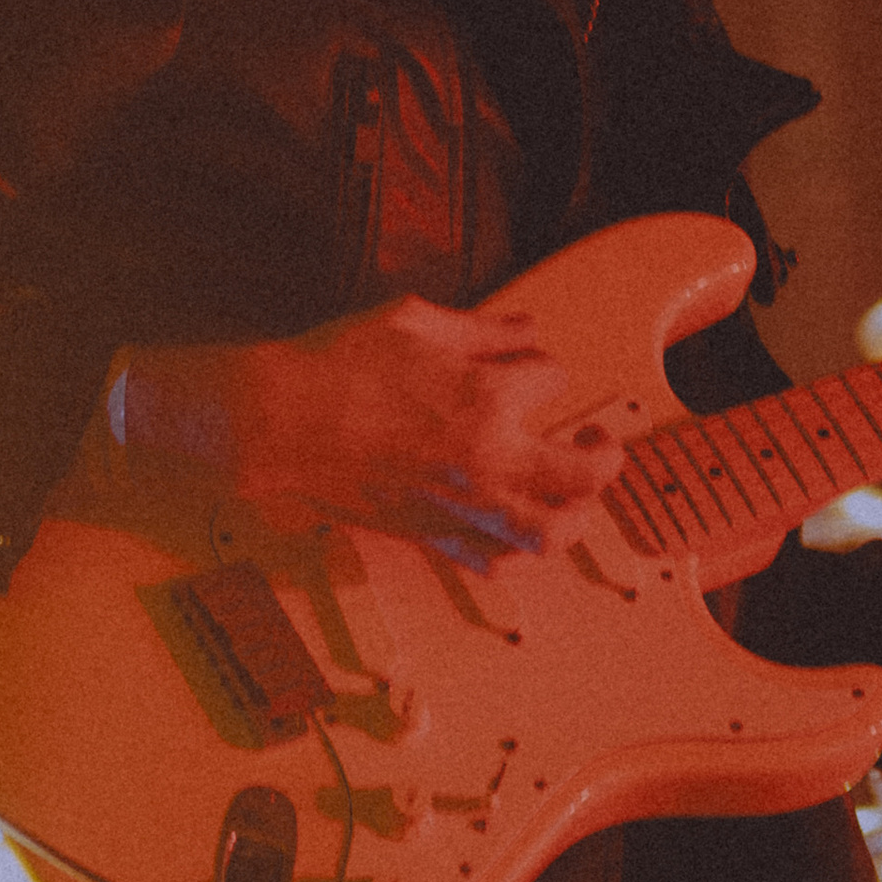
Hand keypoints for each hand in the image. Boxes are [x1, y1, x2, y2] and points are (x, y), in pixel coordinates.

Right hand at [119, 283, 626, 559]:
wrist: (277, 421)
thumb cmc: (337, 363)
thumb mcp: (414, 320)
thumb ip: (482, 329)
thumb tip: (529, 329)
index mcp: (486, 397)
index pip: (554, 380)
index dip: (541, 368)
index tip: (523, 365)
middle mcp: (487, 459)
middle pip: (584, 472)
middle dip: (604, 454)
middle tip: (599, 441)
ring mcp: (460, 505)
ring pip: (550, 533)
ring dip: (575, 515)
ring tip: (572, 496)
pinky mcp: (429, 535)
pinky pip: (491, 561)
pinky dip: (513, 549)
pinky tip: (511, 525)